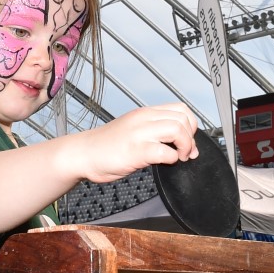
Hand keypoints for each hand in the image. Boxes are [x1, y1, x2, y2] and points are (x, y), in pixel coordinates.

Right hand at [73, 103, 198, 182]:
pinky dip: (172, 159)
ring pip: (177, 130)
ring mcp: (139, 134)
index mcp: (145, 113)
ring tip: (178, 157)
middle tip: (185, 152)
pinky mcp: (136, 151)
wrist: (82, 154)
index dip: (190, 125)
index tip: (187, 140)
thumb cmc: (106, 146)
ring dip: (185, 146)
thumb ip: (153, 132)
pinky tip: (165, 163)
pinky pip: (165, 152)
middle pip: (183, 118)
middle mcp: (143, 119)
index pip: (181, 109)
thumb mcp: (133, 130)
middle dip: (191, 138)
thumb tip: (178, 143)